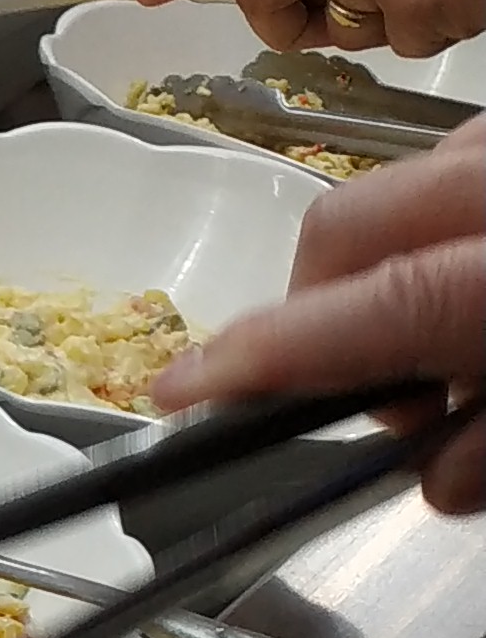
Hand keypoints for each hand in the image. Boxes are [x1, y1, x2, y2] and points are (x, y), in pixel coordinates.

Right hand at [150, 131, 485, 511]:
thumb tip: (441, 476)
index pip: (380, 306)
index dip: (267, 354)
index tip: (180, 393)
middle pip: (341, 228)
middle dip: (312, 314)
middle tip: (365, 392)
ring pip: (386, 186)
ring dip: (373, 267)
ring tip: (429, 339)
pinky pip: (439, 161)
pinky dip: (426, 223)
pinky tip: (463, 273)